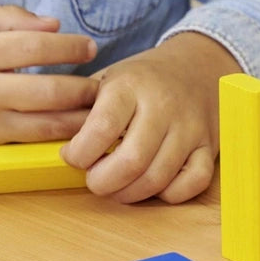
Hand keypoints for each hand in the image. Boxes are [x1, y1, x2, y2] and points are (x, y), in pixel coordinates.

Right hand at [0, 5, 98, 178]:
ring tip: (98, 110)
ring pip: (47, 123)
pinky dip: (61, 139)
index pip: (33, 45)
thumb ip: (2, 17)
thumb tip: (52, 23)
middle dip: (85, 88)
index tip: (90, 47)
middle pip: (49, 89)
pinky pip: (33, 145)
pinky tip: (78, 132)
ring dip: (82, 118)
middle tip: (102, 86)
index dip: (69, 46)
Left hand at [60, 32, 241, 203]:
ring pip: (159, 178)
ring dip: (130, 193)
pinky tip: (154, 185)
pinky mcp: (209, 146)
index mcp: (131, 86)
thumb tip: (50, 142)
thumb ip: (82, 108)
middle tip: (94, 179)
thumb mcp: (109, 79)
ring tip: (117, 186)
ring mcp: (190, 128)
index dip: (79, 154)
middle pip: (131, 161)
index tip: (72, 156)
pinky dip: (170, 193)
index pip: (101, 129)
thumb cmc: (143, 80)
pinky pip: (193, 183)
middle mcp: (164, 106)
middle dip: (102, 182)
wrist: (198, 67)